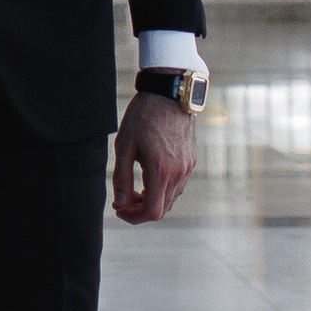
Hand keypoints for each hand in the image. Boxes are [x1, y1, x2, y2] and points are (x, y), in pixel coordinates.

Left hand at [113, 89, 198, 223]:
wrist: (169, 94)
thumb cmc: (144, 116)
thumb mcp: (124, 145)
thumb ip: (122, 176)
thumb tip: (120, 201)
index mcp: (161, 171)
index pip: (152, 212)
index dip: (133, 217)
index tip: (119, 209)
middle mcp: (178, 173)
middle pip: (162, 208)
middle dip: (140, 209)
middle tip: (122, 198)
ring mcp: (187, 167)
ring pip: (171, 198)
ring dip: (152, 200)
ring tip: (134, 187)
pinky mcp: (191, 160)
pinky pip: (177, 185)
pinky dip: (162, 189)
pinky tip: (149, 175)